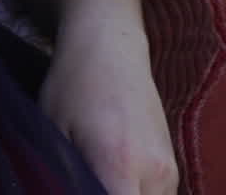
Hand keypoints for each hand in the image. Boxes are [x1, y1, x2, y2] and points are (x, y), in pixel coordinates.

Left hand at [39, 14, 177, 194]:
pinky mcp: (173, 166)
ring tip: (100, 175)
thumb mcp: (53, 126)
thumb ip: (64, 173)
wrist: (110, 46)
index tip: (79, 188)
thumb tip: (63, 191)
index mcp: (118, 165)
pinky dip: (136, 194)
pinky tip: (114, 176)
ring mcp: (169, 171)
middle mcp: (153, 173)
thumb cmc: (74, 83)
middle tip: (86, 181)